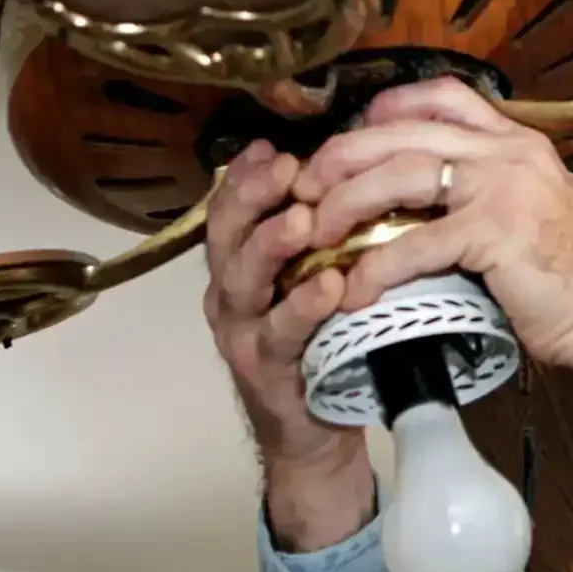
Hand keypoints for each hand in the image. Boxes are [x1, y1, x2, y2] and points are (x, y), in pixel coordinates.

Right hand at [203, 141, 373, 550]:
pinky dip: (303, 308)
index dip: (245, 174)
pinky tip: (329, 286)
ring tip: (301, 219)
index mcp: (239, 262)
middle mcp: (232, 292)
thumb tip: (345, 167)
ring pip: (244, 281)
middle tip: (285, 168)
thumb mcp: (310, 276)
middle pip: (227, 236)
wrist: (313, 427)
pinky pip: (281, 334)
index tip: (269, 144)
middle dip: (252, 197)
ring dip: (270, 246)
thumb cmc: (318, 336)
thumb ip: (316, 232)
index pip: (231, 207)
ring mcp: (243, 332)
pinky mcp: (268, 370)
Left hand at [292, 79, 572, 390]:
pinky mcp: (494, 232)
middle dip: (344, 155)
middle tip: (305, 185)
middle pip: (405, 131)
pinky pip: (415, 242)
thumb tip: (419, 195)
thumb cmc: (568, 274)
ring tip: (314, 232)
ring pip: (401, 174)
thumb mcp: (527, 209)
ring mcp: (503, 186)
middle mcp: (509, 151)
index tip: (351, 135)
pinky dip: (375, 267)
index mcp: (516, 141)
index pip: (444, 94)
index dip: (387, 108)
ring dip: (346, 202)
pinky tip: (353, 290)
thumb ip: (482, 188)